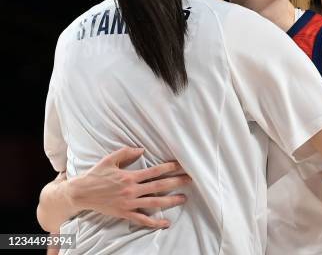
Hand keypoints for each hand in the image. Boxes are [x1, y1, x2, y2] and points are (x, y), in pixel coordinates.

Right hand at [67, 147, 190, 228]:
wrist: (81, 193)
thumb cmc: (96, 175)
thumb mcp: (110, 160)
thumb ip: (126, 152)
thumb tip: (142, 149)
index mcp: (130, 176)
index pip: (154, 171)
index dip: (169, 168)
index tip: (181, 165)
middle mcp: (132, 190)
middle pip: (159, 186)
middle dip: (176, 182)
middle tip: (190, 180)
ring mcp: (129, 203)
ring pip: (154, 202)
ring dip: (170, 200)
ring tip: (184, 198)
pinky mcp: (124, 213)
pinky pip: (141, 219)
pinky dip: (154, 222)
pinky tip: (166, 223)